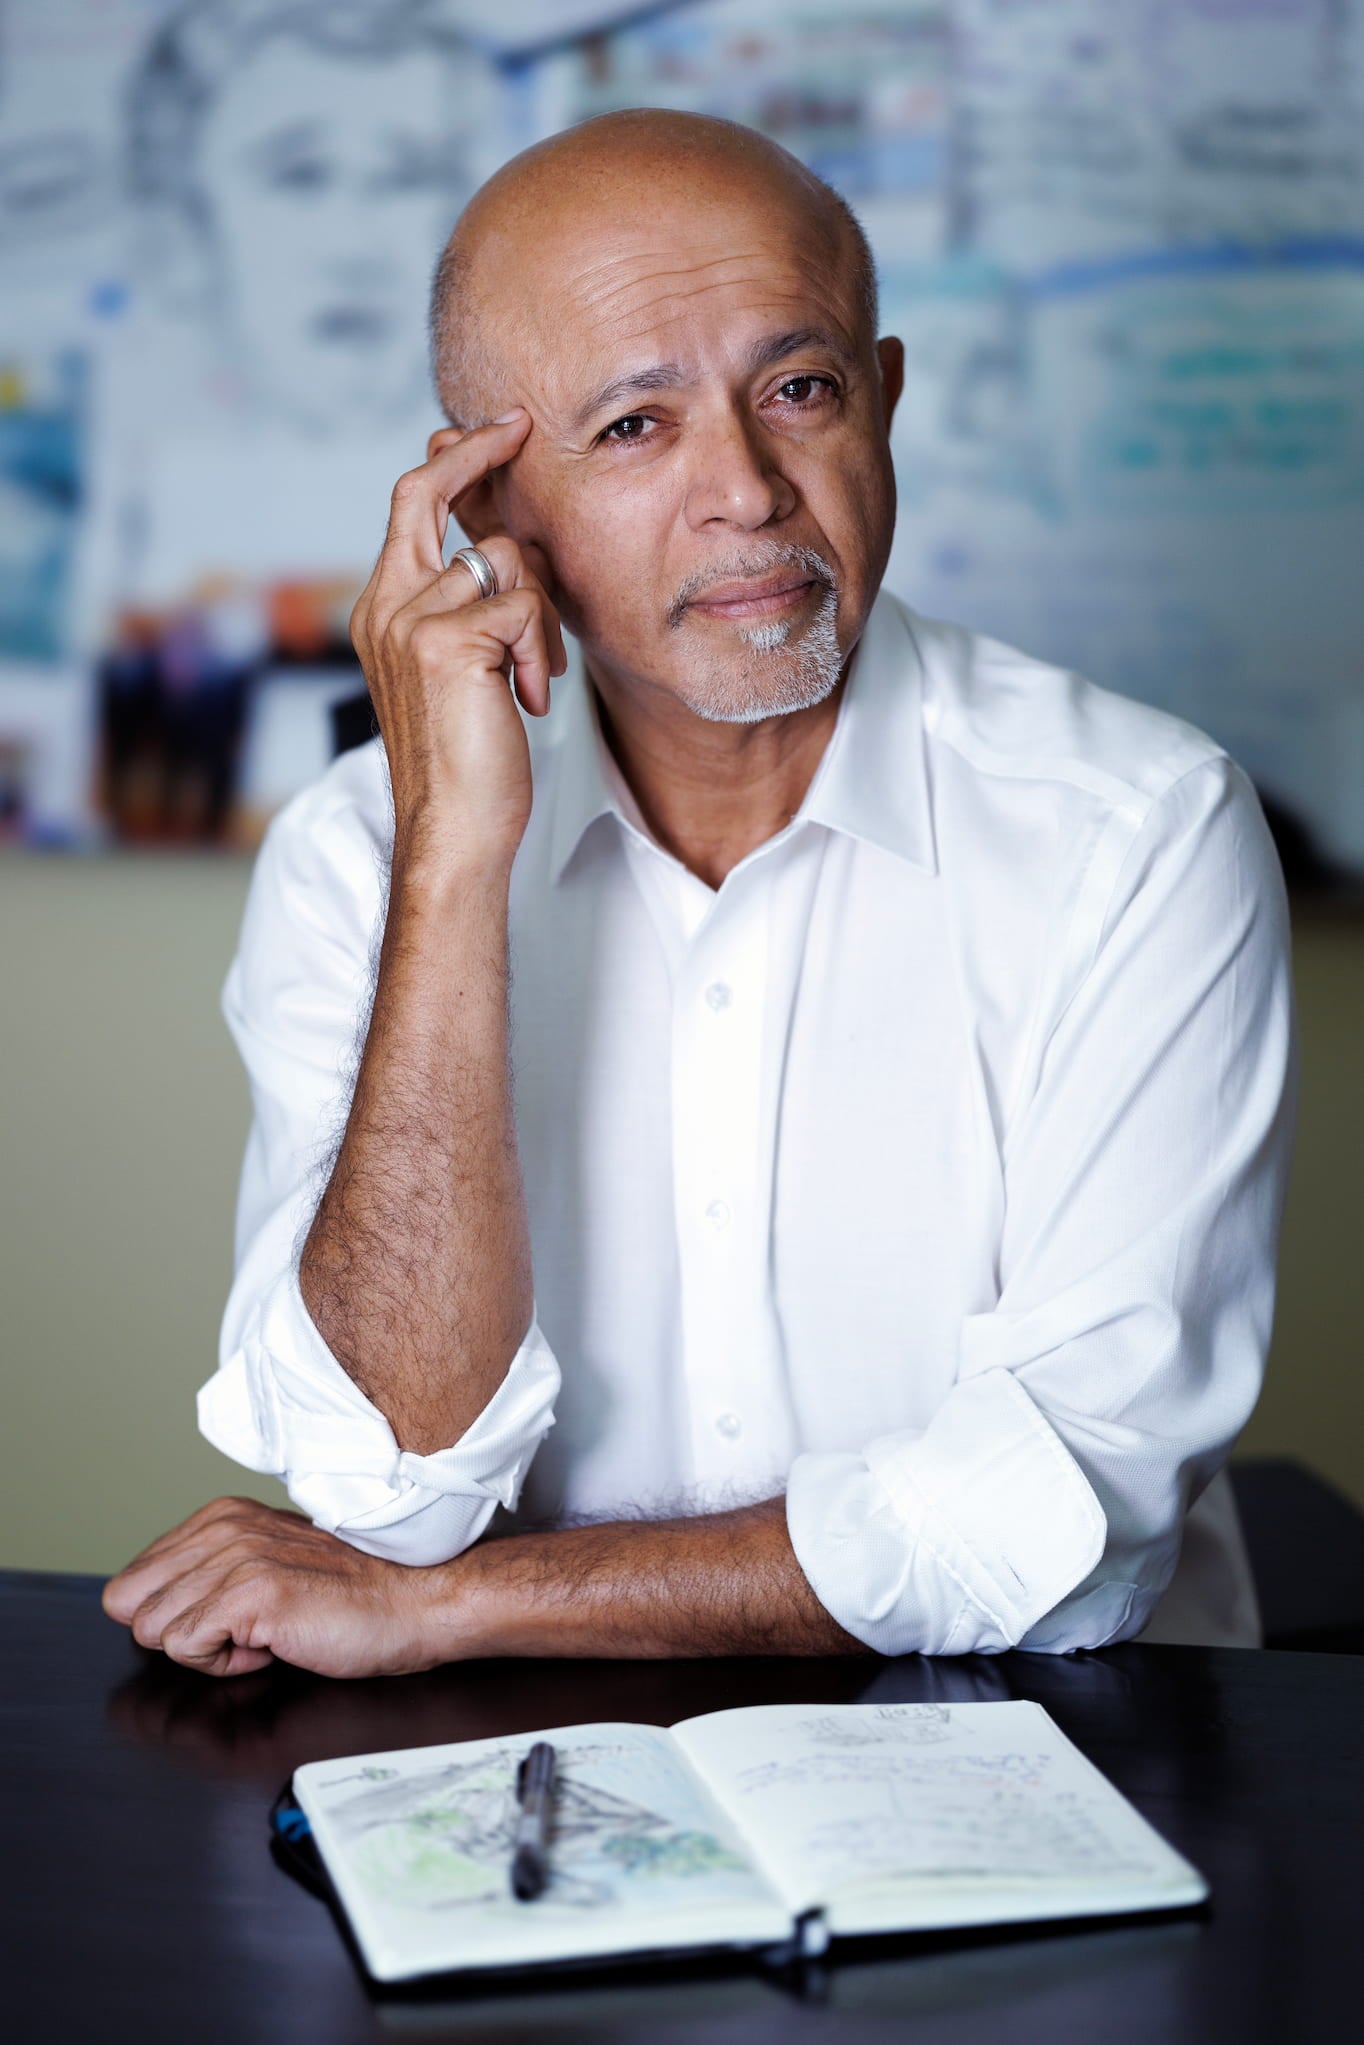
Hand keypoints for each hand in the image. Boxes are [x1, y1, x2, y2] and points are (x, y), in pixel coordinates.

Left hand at [102, 1498, 443, 1679]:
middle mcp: (223, 1527)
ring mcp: (237, 1556)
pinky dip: (224, 1663)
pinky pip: (185, 1648)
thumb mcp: (267, 1567)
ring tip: (266, 1633)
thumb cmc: (352, 1597)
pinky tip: (273, 1643)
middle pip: (131, 1606)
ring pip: (155, 1630)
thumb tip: (149, 1609)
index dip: (177, 1617)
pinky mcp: (252, 1591)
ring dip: (208, 1650)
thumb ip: (210, 1575)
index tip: (232, 1618)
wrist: (417, 1604)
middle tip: (243, 1629)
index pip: (131, 1583)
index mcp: (221, 1517)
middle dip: (181, 1634)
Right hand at [349, 411, 566, 872]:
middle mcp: (384, 605)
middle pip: (426, 491)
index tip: (498, 432)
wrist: (455, 829)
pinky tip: (527, 700)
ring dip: (540, 618)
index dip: (454, 460)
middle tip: (518, 432)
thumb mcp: (464, 668)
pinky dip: (540, 653)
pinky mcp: (444, 642)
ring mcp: (408, 620)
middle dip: (476, 451)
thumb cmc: (468, 759)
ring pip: (507, 560)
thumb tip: (506, 546)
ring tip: (530, 677)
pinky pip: (523, 607)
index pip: (411, 506)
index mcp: (382, 608)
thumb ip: (468, 606)